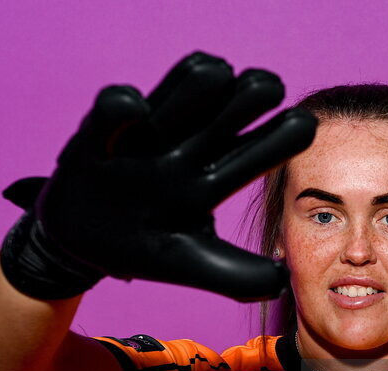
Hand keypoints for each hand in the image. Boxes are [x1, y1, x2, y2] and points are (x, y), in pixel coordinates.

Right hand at [0, 52, 315, 300]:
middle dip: (248, 97)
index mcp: (213, 177)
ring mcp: (143, 139)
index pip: (253, 154)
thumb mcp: (195, 263)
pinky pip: (110, 109)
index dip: (278, 139)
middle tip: (270, 86)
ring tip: (218, 73)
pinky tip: (137, 109)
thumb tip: (282, 281)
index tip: (303, 125)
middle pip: (223, 114)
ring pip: (177, 97)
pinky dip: (123, 106)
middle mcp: (185, 149)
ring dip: (199, 84)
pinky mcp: (98, 136)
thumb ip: (237, 276)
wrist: (84, 244)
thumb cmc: (149, 247)